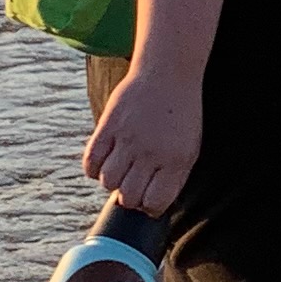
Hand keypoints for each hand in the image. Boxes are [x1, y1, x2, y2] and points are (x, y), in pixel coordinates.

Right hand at [82, 60, 201, 215]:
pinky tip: (105, 161)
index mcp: (176, 161)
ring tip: (120, 170)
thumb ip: (173, 177)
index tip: (149, 199)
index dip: (150, 207)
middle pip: (128, 196)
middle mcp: (151, 152)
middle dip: (130, 197)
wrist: (168, 74)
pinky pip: (91, 161)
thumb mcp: (189, 148)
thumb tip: (151, 206)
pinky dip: (94, 169)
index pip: (155, 203)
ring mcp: (128, 138)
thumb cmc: (181, 115)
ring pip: (108, 181)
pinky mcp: (108, 125)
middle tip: (133, 184)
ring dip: (112, 182)